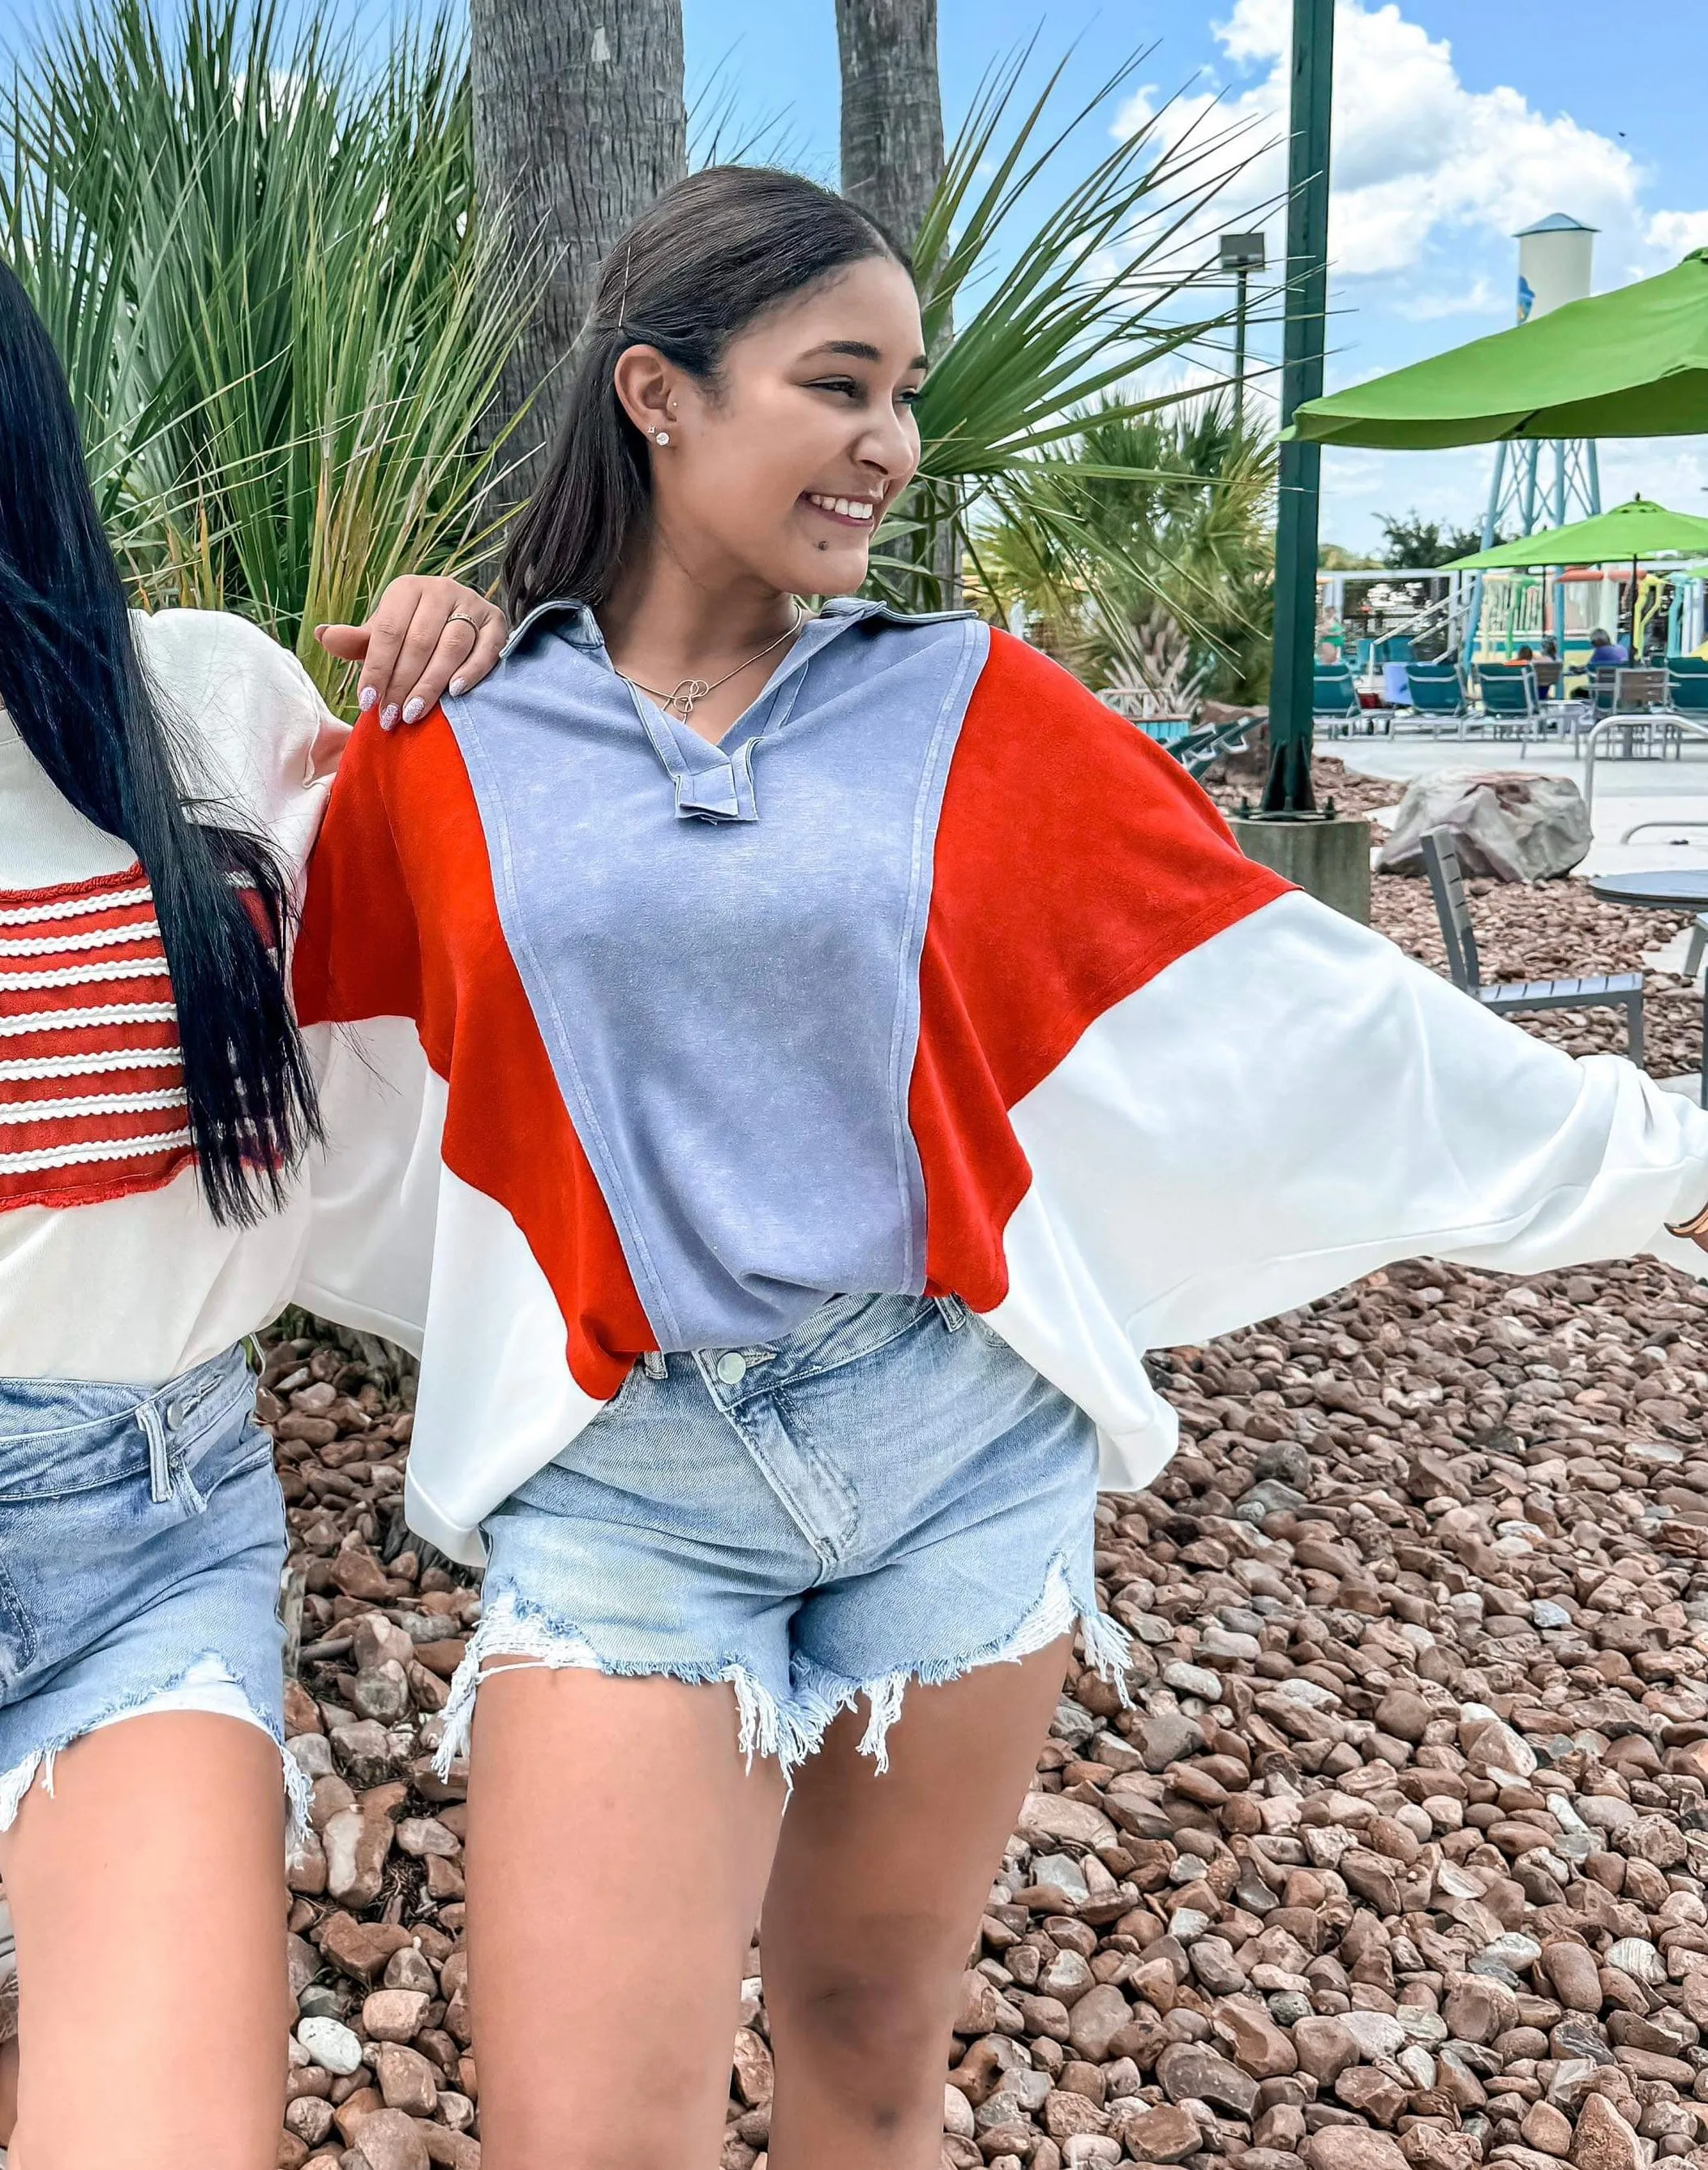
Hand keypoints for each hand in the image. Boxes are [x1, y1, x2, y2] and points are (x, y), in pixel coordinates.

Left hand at [315, 577, 507, 727]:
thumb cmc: (414, 630)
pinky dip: (471, 671)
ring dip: (431, 684)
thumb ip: (357, 640)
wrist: (459, 618)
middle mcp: (441, 590)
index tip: (367, 702)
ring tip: (415, 713)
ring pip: (451, 647)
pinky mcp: (496, 622)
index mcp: (407, 589)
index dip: (376, 669)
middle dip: (401, 684)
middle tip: (391, 717)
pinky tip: (455, 693)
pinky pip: (486, 649)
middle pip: (418, 642)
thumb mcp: (384, 634)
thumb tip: (323, 635)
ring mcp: (472, 604)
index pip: (388, 631)